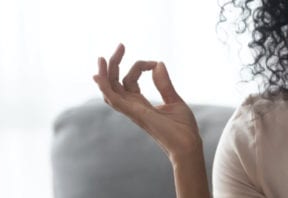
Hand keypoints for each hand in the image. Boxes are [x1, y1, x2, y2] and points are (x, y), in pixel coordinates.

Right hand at [92, 44, 200, 158]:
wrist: (188, 146)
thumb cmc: (183, 129)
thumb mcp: (174, 100)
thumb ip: (164, 84)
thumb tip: (158, 64)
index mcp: (140, 104)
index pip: (130, 80)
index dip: (140, 66)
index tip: (155, 63)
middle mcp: (133, 107)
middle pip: (115, 83)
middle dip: (115, 64)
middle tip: (120, 46)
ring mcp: (132, 111)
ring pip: (110, 91)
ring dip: (104, 74)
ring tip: (103, 58)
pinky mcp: (135, 114)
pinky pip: (114, 100)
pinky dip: (105, 88)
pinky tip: (99, 76)